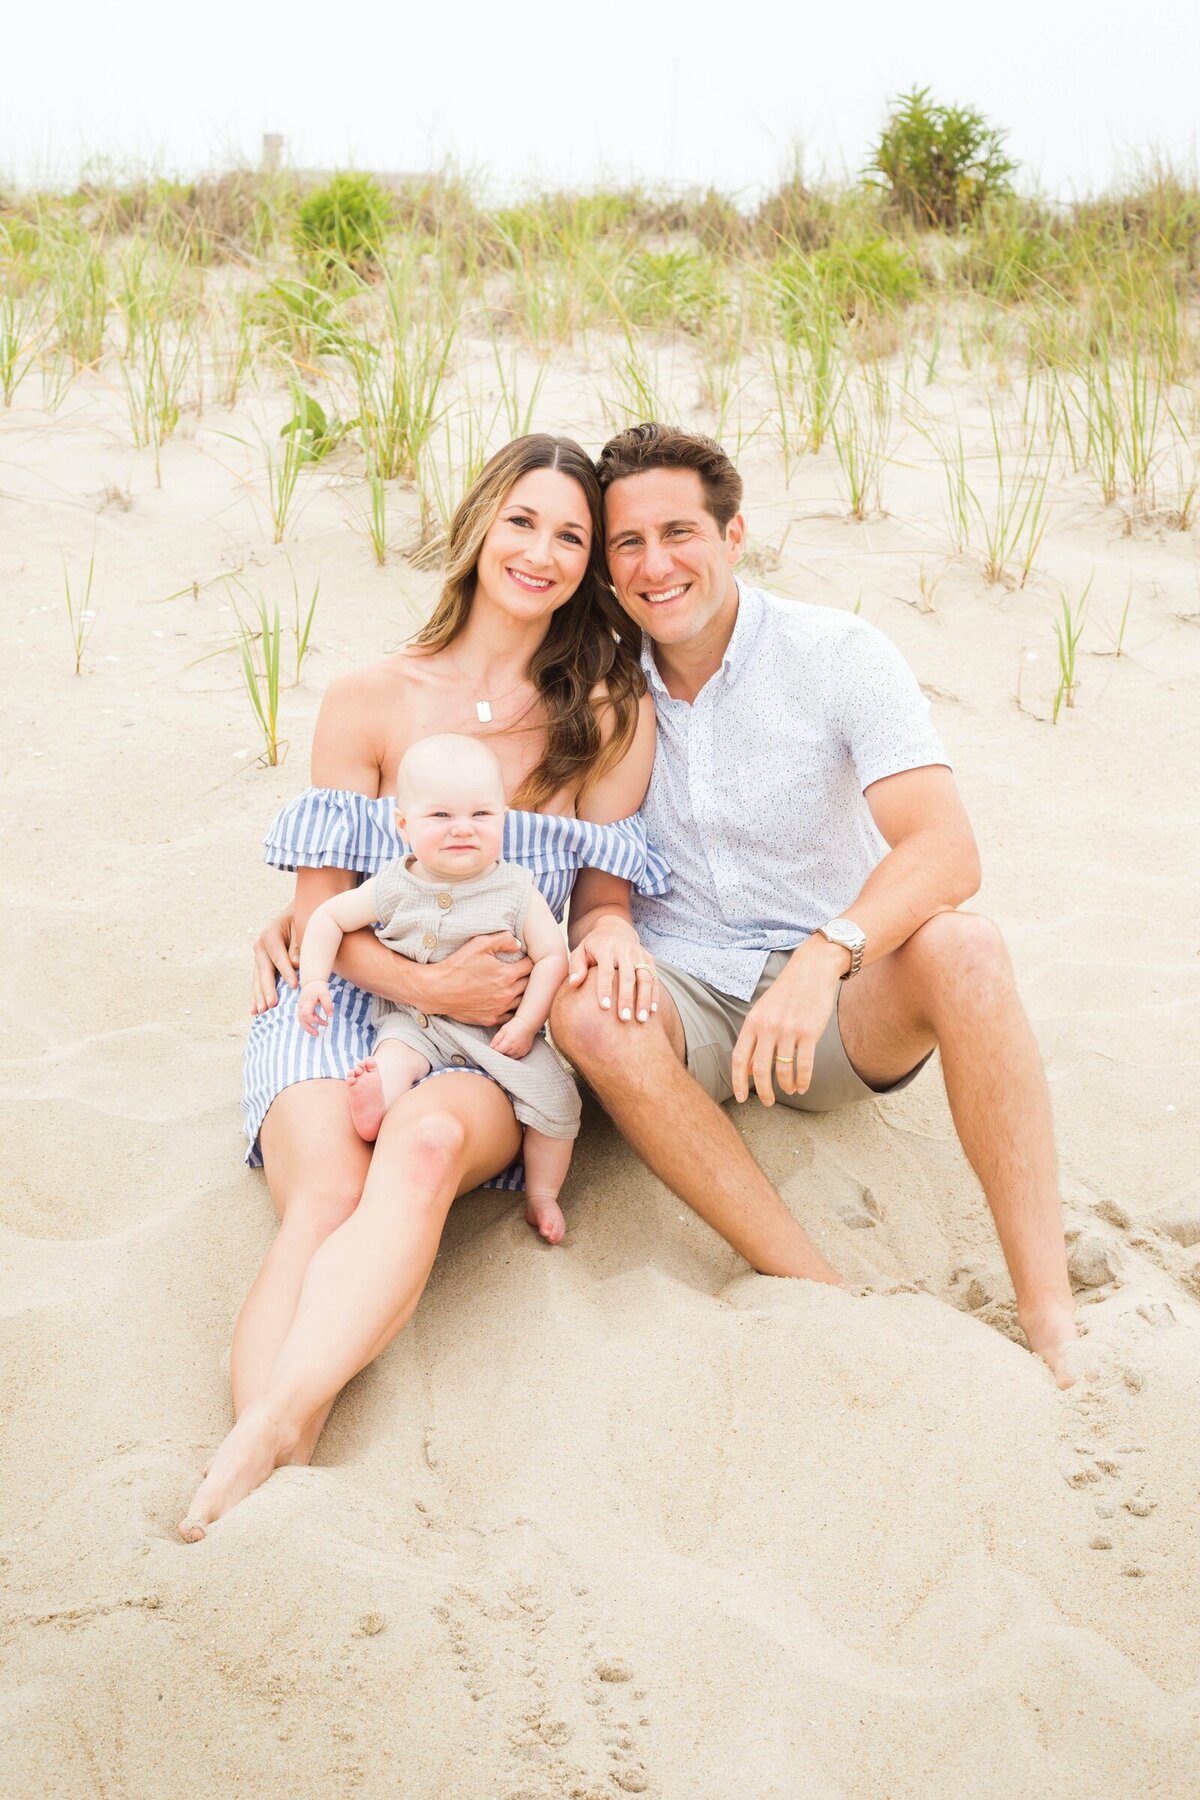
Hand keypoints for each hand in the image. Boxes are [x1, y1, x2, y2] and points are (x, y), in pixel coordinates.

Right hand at [252, 906, 298, 1013]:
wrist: (295, 916)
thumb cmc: (301, 921)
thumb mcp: (302, 928)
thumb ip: (298, 945)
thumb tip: (295, 963)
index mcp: (270, 935)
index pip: (278, 956)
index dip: (285, 971)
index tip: (294, 986)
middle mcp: (261, 946)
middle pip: (264, 970)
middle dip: (267, 988)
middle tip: (271, 1004)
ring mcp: (259, 957)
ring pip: (258, 979)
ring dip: (259, 996)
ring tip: (261, 1011)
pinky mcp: (261, 966)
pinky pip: (257, 982)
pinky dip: (256, 996)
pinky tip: (254, 1010)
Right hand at [298, 980, 333, 1035]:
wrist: (312, 982)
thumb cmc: (319, 988)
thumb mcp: (325, 994)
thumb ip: (328, 1004)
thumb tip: (331, 1016)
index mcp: (306, 1003)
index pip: (306, 1014)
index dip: (314, 1020)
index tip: (324, 1022)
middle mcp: (301, 1006)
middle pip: (301, 1020)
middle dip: (309, 1028)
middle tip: (317, 1034)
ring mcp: (300, 1008)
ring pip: (302, 1020)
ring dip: (309, 1027)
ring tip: (317, 1033)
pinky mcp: (302, 1009)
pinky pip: (304, 1018)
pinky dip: (310, 1022)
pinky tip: (320, 1022)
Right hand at [418, 932, 532, 1027]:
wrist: (437, 990)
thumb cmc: (457, 965)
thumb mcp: (479, 944)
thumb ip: (503, 939)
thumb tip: (519, 943)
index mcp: (507, 974)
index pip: (531, 966)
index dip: (529, 960)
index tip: (524, 958)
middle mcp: (507, 994)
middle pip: (530, 984)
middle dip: (529, 976)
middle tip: (523, 971)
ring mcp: (500, 1009)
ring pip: (524, 1002)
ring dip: (523, 993)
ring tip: (517, 985)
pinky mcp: (491, 1019)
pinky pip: (511, 1016)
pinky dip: (513, 1009)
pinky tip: (508, 1000)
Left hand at [490, 1017, 534, 1057]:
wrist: (527, 1024)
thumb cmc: (514, 1025)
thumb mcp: (503, 1030)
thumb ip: (496, 1039)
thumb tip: (490, 1047)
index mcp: (508, 1042)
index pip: (498, 1051)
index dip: (494, 1050)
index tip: (493, 1048)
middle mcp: (515, 1049)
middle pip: (503, 1056)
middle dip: (500, 1052)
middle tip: (499, 1047)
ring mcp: (520, 1052)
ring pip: (509, 1058)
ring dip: (506, 1054)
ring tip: (506, 1047)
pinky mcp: (524, 1053)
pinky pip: (516, 1057)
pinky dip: (512, 1054)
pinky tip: (512, 1048)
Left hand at [567, 920, 657, 1023]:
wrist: (615, 928)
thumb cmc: (593, 947)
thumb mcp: (580, 951)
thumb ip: (576, 967)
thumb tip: (573, 984)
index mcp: (605, 949)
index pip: (606, 971)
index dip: (605, 989)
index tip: (604, 1007)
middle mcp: (624, 951)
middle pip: (628, 976)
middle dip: (627, 998)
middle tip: (624, 1018)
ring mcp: (639, 954)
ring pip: (645, 978)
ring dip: (644, 999)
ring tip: (641, 1019)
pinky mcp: (649, 958)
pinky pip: (654, 978)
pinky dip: (655, 994)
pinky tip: (653, 1011)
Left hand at [731, 938, 845, 1104]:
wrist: (812, 970)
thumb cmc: (786, 993)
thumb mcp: (763, 1011)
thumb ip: (754, 1037)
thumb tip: (748, 1070)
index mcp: (753, 1022)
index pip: (740, 1058)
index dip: (738, 1081)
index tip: (741, 1098)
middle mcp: (768, 1027)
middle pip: (760, 1069)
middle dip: (763, 1091)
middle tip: (767, 1102)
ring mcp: (789, 1030)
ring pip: (783, 1069)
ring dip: (785, 1086)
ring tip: (789, 1091)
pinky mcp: (809, 1032)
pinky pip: (804, 1065)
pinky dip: (803, 1080)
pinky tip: (803, 1087)